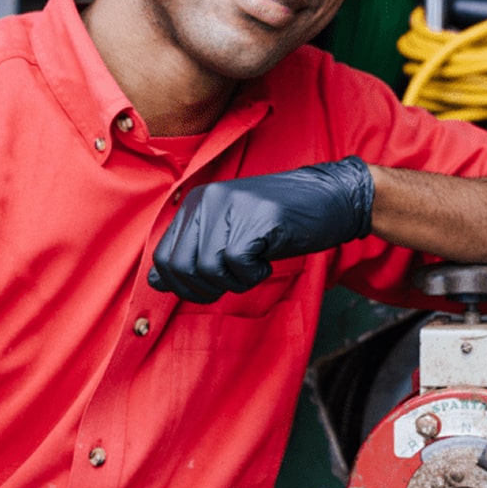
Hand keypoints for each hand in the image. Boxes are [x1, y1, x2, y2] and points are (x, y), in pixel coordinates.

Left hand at [148, 156, 373, 302]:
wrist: (330, 198)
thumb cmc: (280, 220)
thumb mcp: (229, 232)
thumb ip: (193, 251)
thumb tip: (156, 282)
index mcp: (197, 202)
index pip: (163, 256)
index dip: (181, 286)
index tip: (207, 289)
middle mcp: (209, 199)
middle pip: (181, 266)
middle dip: (204, 289)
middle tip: (233, 282)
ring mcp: (233, 207)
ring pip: (207, 268)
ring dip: (232, 282)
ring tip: (253, 267)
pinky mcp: (258, 218)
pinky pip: (237, 264)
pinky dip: (252, 275)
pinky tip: (267, 261)